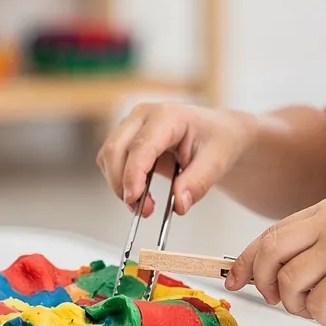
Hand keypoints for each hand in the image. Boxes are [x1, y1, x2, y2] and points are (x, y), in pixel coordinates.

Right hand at [98, 102, 257, 216]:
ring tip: (145, 206)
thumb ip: (198, 182)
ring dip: (119, 185)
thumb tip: (179, 204)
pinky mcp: (126, 139)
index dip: (133, 174)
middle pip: (114, 149)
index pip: (140, 145)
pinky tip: (141, 193)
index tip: (135, 199)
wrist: (218, 133)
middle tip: (142, 210)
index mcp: (168, 115)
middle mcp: (143, 116)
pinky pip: (111, 163)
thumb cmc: (218, 139)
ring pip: (108, 157)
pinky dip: (121, 182)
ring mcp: (132, 126)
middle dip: (121, 184)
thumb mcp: (217, 161)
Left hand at [232, 198, 325, 325]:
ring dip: (302, 307)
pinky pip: (317, 306)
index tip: (235, 279)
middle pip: (270, 254)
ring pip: (289, 284)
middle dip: (267, 285)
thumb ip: (307, 251)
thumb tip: (259, 274)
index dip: (247, 261)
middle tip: (281, 300)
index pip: (270, 233)